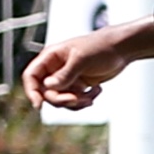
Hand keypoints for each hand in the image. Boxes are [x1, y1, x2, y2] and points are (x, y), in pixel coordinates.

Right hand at [21, 25, 139, 111]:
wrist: (121, 49)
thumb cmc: (101, 47)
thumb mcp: (82, 59)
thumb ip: (65, 73)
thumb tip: (48, 86)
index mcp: (50, 57)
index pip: (31, 76)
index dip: (31, 91)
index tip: (38, 105)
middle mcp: (55, 69)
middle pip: (46, 93)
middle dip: (61, 99)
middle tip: (77, 99)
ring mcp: (66, 79)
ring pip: (60, 100)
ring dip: (75, 103)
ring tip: (92, 95)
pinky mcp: (78, 86)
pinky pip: (74, 102)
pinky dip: (84, 101)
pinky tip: (97, 91)